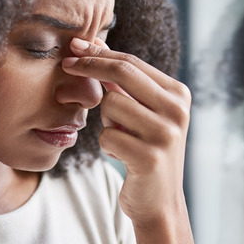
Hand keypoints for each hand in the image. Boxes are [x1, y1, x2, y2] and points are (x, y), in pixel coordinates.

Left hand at [62, 37, 190, 224]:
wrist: (159, 201)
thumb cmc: (144, 150)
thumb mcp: (140, 111)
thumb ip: (121, 79)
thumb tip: (93, 42)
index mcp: (178, 94)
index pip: (131, 62)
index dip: (98, 52)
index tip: (74, 46)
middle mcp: (177, 110)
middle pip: (122, 72)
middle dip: (89, 66)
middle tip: (64, 65)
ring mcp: (166, 134)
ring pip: (110, 104)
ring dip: (106, 121)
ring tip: (121, 137)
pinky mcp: (150, 157)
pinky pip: (107, 136)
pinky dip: (107, 145)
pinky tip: (122, 156)